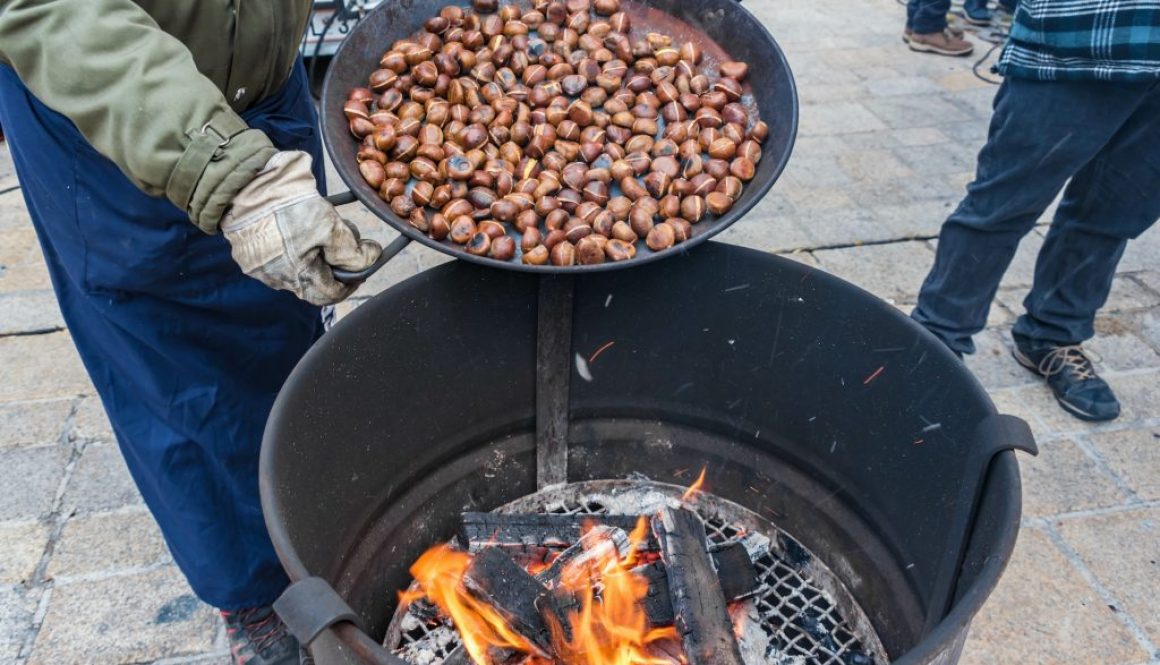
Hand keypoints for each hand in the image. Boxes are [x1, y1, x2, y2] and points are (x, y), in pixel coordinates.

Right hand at [221, 151, 381, 304]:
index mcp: (297, 277)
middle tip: (341, 235)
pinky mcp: (246, 251)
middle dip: (333, 261)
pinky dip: (293, 241)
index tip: (363, 262)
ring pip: (296, 266)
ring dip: (313, 250)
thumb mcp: (329, 226)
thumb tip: (370, 260)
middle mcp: (276, 278)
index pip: (332, 294)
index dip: (352, 279)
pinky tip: (299, 220)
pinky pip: (277, 253)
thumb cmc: (286, 204)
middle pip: (314, 280)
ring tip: (318, 222)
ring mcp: (258, 266)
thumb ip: (352, 251)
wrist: (243, 180)